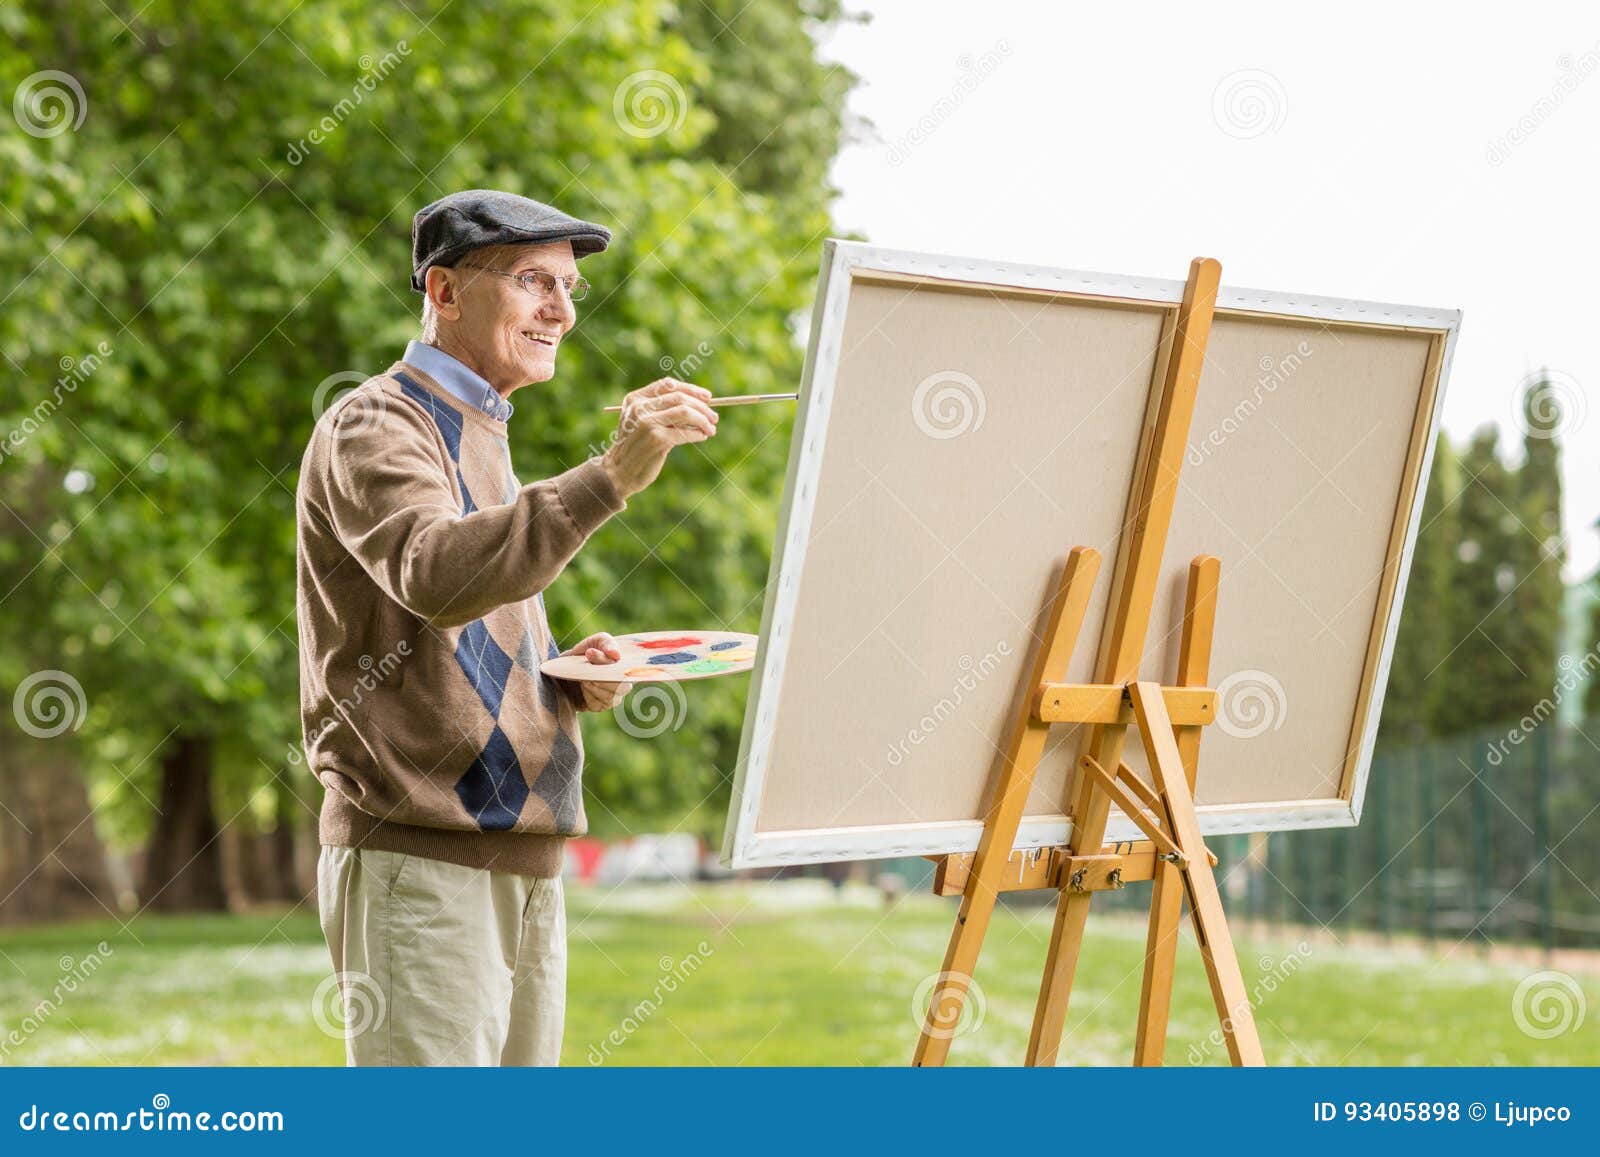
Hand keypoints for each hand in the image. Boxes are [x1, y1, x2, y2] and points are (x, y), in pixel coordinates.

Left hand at [561, 632, 632, 711]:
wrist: (567, 669)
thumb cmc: (587, 652)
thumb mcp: (595, 641)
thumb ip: (607, 643)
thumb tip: (615, 654)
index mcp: (626, 667)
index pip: (623, 667)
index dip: (605, 661)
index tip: (589, 652)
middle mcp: (624, 684)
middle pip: (620, 686)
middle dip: (599, 677)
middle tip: (584, 668)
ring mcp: (614, 697)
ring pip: (609, 696)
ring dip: (592, 685)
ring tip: (581, 677)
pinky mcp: (600, 706)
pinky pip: (597, 704)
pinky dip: (587, 694)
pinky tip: (582, 687)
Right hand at [600, 377, 717, 497]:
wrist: (619, 473)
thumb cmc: (635, 447)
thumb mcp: (641, 422)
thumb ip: (661, 410)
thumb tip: (700, 404)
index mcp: (635, 399)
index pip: (668, 385)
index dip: (691, 389)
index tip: (707, 397)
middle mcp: (640, 408)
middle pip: (679, 398)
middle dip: (701, 407)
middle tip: (714, 417)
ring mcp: (647, 422)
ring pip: (685, 412)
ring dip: (703, 421)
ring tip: (711, 429)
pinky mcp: (657, 439)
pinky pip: (685, 432)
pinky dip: (698, 434)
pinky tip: (702, 437)